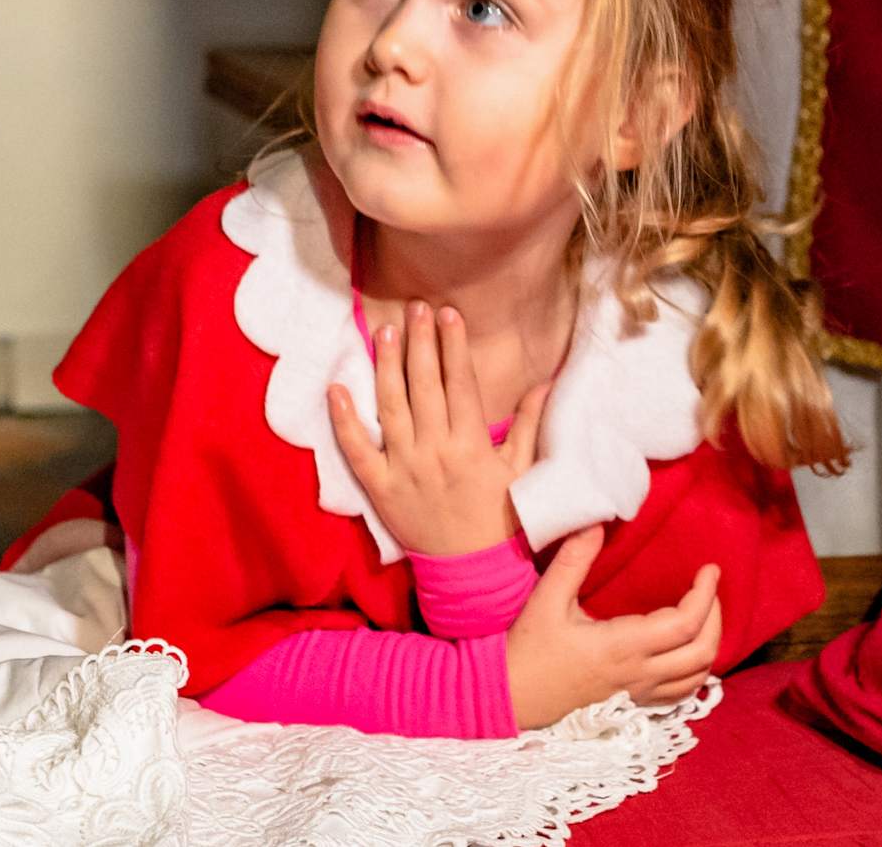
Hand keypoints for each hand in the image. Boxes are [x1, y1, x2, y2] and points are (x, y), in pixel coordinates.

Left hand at [327, 300, 550, 557]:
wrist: (473, 573)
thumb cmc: (501, 521)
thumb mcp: (522, 472)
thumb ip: (531, 426)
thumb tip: (544, 383)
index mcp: (472, 445)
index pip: (460, 383)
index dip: (454, 345)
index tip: (449, 313)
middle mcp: (435, 451)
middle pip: (424, 385)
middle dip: (420, 342)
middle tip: (415, 307)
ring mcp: (403, 469)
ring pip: (390, 407)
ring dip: (386, 366)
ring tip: (384, 331)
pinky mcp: (379, 489)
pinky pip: (356, 450)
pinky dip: (343, 420)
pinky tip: (336, 388)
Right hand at [503, 529, 723, 728]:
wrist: (511, 699)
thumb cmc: (527, 650)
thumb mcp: (547, 600)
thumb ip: (573, 560)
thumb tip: (596, 521)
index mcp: (621, 646)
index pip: (684, 624)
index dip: (706, 596)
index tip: (710, 569)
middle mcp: (637, 674)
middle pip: (701, 652)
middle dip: (716, 617)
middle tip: (709, 588)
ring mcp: (637, 694)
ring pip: (696, 678)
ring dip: (710, 645)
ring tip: (705, 615)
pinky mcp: (632, 705)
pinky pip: (680, 695)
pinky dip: (696, 672)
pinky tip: (689, 652)